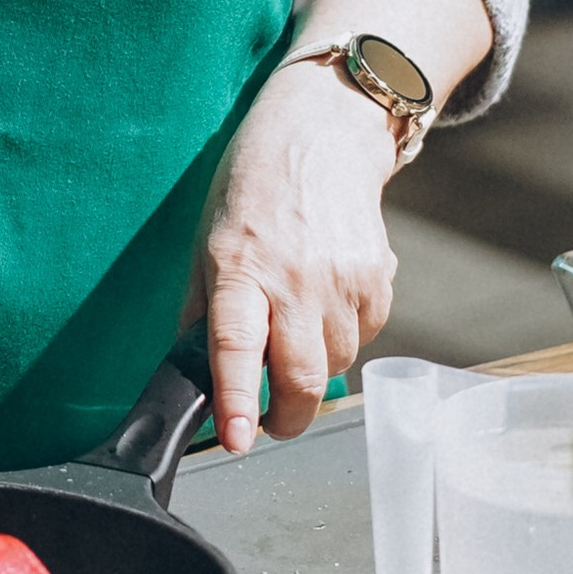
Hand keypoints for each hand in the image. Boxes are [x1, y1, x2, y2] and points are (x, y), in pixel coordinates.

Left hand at [191, 60, 398, 454]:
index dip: (237, 399)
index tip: (237, 440)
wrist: (320, 133)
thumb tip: (194, 371)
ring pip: (336, 363)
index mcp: (238, 266)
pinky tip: (325, 303)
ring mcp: (342, 279)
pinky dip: (343, 337)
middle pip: (301, 375)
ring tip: (294, 332)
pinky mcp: (378, 278)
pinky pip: (364, 336)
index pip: (236, 345)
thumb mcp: (206, 240)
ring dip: (314, 370)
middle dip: (286, 417)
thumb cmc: (252, 186)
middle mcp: (294, 277)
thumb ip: (203, 309)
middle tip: (271, 423)